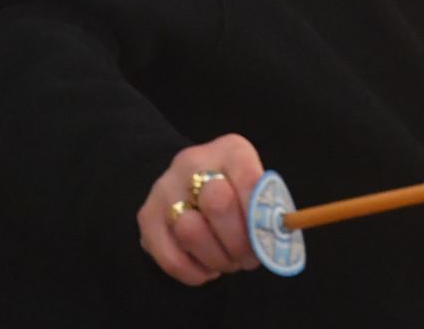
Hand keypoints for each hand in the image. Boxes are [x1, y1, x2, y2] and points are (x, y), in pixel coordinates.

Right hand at [136, 134, 265, 285]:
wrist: (189, 185)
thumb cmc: (236, 193)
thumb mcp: (257, 191)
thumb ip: (268, 210)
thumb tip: (276, 236)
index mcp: (230, 150)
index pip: (249, 180)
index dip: (261, 216)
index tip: (268, 238)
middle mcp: (192, 162)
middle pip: (217, 202)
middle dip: (240, 241)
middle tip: (250, 257)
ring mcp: (165, 188)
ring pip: (190, 231)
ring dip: (217, 258)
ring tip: (229, 261)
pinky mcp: (146, 217)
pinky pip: (171, 258)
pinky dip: (195, 272)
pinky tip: (208, 268)